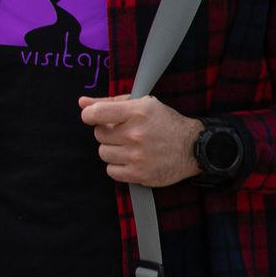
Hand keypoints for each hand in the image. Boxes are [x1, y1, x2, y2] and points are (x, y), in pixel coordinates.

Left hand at [77, 93, 201, 186]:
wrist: (193, 147)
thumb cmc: (165, 123)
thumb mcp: (142, 104)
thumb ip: (110, 102)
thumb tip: (81, 102)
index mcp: (137, 112)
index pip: (96, 113)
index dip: (90, 115)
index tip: (93, 117)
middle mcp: (136, 134)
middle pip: (99, 134)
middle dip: (108, 132)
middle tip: (123, 132)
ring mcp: (137, 156)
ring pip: (103, 152)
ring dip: (112, 149)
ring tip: (129, 146)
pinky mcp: (139, 174)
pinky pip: (111, 171)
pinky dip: (118, 166)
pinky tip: (131, 159)